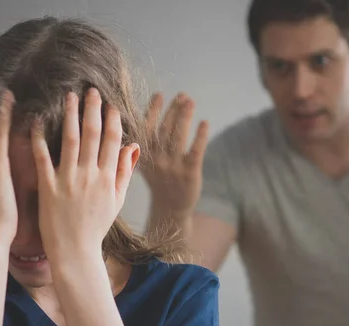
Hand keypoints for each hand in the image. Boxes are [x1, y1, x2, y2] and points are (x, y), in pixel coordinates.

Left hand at [31, 88, 137, 263]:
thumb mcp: (116, 202)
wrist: (75, 252)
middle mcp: (90, 176)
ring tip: (68, 96)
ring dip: (70, 115)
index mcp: (108, 179)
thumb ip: (125, 173)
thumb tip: (134, 146)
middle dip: (93, 109)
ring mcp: (69, 181)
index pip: (113, 142)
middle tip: (90, 90)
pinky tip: (36, 120)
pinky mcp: (48, 188)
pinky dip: (39, 138)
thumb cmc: (96, 228)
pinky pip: (43, 158)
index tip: (109, 104)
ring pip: (71, 140)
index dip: (112, 120)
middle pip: (93, 135)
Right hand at [142, 92, 208, 217]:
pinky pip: (195, 150)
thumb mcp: (146, 163)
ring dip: (185, 116)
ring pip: (179, 137)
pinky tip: (204, 123)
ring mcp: (173, 167)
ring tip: (190, 101)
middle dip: (173, 110)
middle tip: (182, 95)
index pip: (146, 128)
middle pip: (165, 129)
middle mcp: (157, 161)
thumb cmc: (159, 181)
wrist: (170, 208)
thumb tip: (150, 113)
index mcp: (145, 157)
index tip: (159, 95)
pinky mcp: (189, 173)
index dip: (153, 111)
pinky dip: (200, 135)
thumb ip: (146, 143)